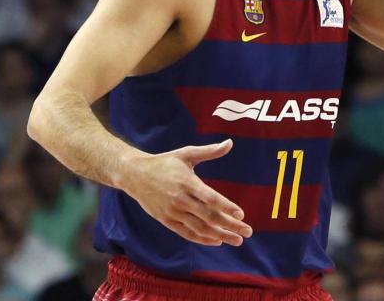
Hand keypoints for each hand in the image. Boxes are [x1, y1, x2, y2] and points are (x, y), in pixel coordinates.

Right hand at [120, 139, 251, 246]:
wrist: (135, 175)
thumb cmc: (165, 163)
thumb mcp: (186, 154)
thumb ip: (209, 151)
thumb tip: (230, 142)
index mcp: (187, 182)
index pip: (210, 198)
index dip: (226, 206)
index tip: (241, 214)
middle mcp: (180, 200)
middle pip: (209, 216)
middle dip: (230, 225)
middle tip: (248, 231)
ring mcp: (173, 212)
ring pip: (200, 228)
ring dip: (220, 235)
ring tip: (237, 240)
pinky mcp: (166, 221)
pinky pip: (187, 233)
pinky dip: (203, 239)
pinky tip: (217, 241)